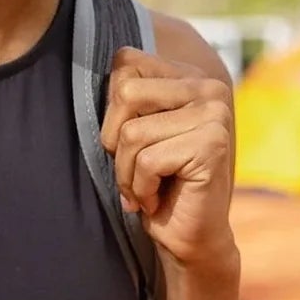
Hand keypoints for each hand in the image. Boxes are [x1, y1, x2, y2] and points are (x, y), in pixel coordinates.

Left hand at [99, 47, 235, 271]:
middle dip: (115, 140)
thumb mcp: (133, 131)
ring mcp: (215, 114)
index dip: (112, 108)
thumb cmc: (155, 183)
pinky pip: (148, 161)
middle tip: (135, 168)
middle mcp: (208, 87)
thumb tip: (84, 65)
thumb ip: (124, 98)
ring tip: (145, 187)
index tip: (130, 140)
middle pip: (124, 93)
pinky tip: (157, 198)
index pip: (125, 61)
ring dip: (127, 171)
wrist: (189, 237)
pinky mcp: (213, 145)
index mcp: (188, 75)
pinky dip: (141, 188)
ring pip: (132, 132)